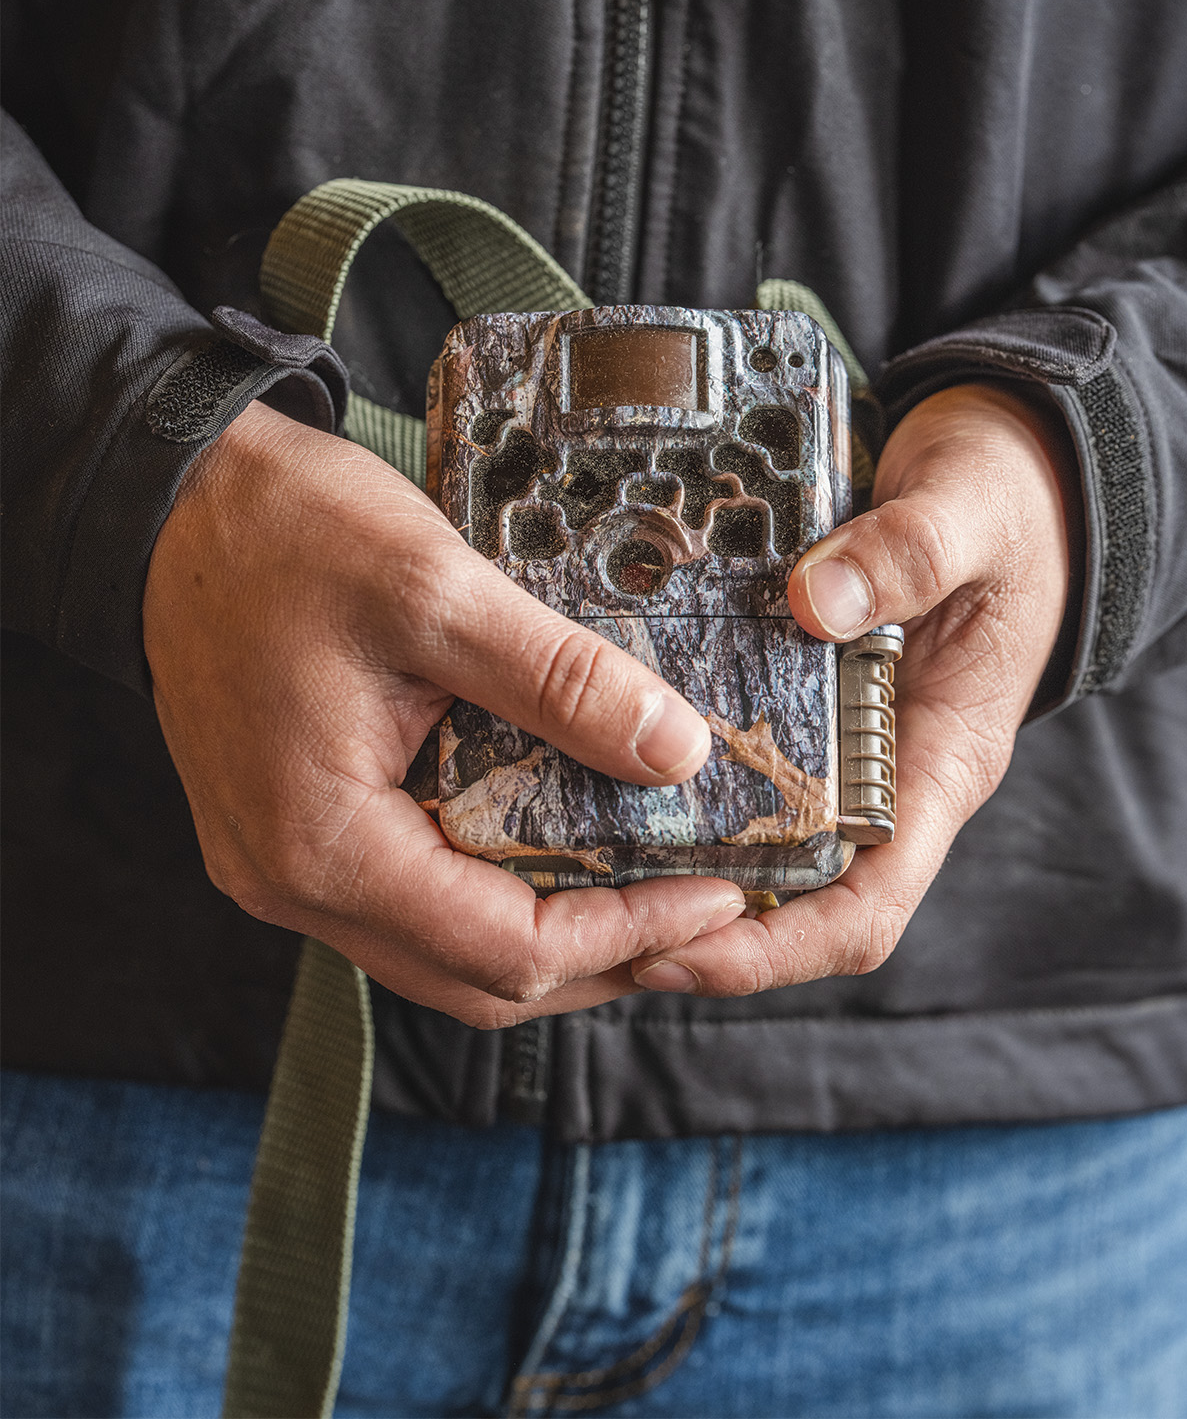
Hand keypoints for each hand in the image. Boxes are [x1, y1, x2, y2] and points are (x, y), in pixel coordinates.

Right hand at [144, 400, 743, 1027]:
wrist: (172, 503)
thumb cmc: (283, 534)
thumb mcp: (435, 590)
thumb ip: (561, 679)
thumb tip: (678, 753)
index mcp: (320, 842)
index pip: (503, 948)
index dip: (624, 932)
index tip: (716, 898)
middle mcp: (292, 882)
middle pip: (476, 980)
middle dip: (600, 957)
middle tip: (698, 908)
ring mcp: (284, 866)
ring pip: (442, 951)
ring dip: (550, 935)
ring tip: (646, 885)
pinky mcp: (291, 834)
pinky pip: (409, 902)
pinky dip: (493, 894)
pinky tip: (555, 846)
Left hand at [632, 382, 1077, 995]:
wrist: (1004, 478)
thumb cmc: (1004, 505)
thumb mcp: (968, 514)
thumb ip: (906, 554)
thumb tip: (813, 603)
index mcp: (943, 764)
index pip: (868, 905)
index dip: (778, 949)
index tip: (678, 951)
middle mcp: (889, 779)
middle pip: (797, 900)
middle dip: (702, 928)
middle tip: (590, 924)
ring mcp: (843, 750)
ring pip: (759, 846)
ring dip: (678, 868)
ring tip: (572, 868)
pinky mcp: (805, 711)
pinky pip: (739, 773)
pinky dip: (680, 789)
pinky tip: (599, 771)